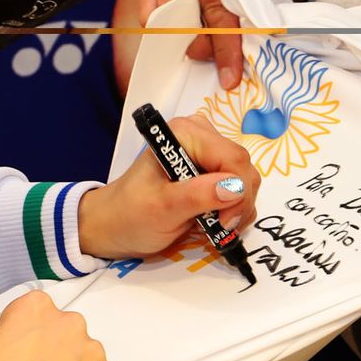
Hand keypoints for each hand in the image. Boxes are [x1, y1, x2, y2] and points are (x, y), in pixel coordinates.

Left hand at [77, 114, 260, 260]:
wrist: (114, 226)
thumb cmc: (131, 215)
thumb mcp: (161, 208)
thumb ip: (197, 196)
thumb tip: (234, 188)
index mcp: (186, 133)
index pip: (232, 158)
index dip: (237, 192)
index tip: (223, 221)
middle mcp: (201, 136)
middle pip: (243, 168)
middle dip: (239, 202)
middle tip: (220, 227)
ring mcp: (209, 154)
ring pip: (246, 179)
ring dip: (239, 208)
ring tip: (215, 226)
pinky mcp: (213, 171)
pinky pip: (241, 188)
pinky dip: (236, 209)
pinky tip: (217, 221)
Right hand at [112, 0, 267, 93]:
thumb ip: (245, 1)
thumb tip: (245, 43)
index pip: (214, 13)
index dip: (224, 49)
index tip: (230, 76)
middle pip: (175, 20)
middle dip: (196, 44)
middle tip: (217, 56)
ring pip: (155, 17)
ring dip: (178, 36)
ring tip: (202, 43)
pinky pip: (150, 8)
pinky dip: (166, 25)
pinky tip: (185, 30)